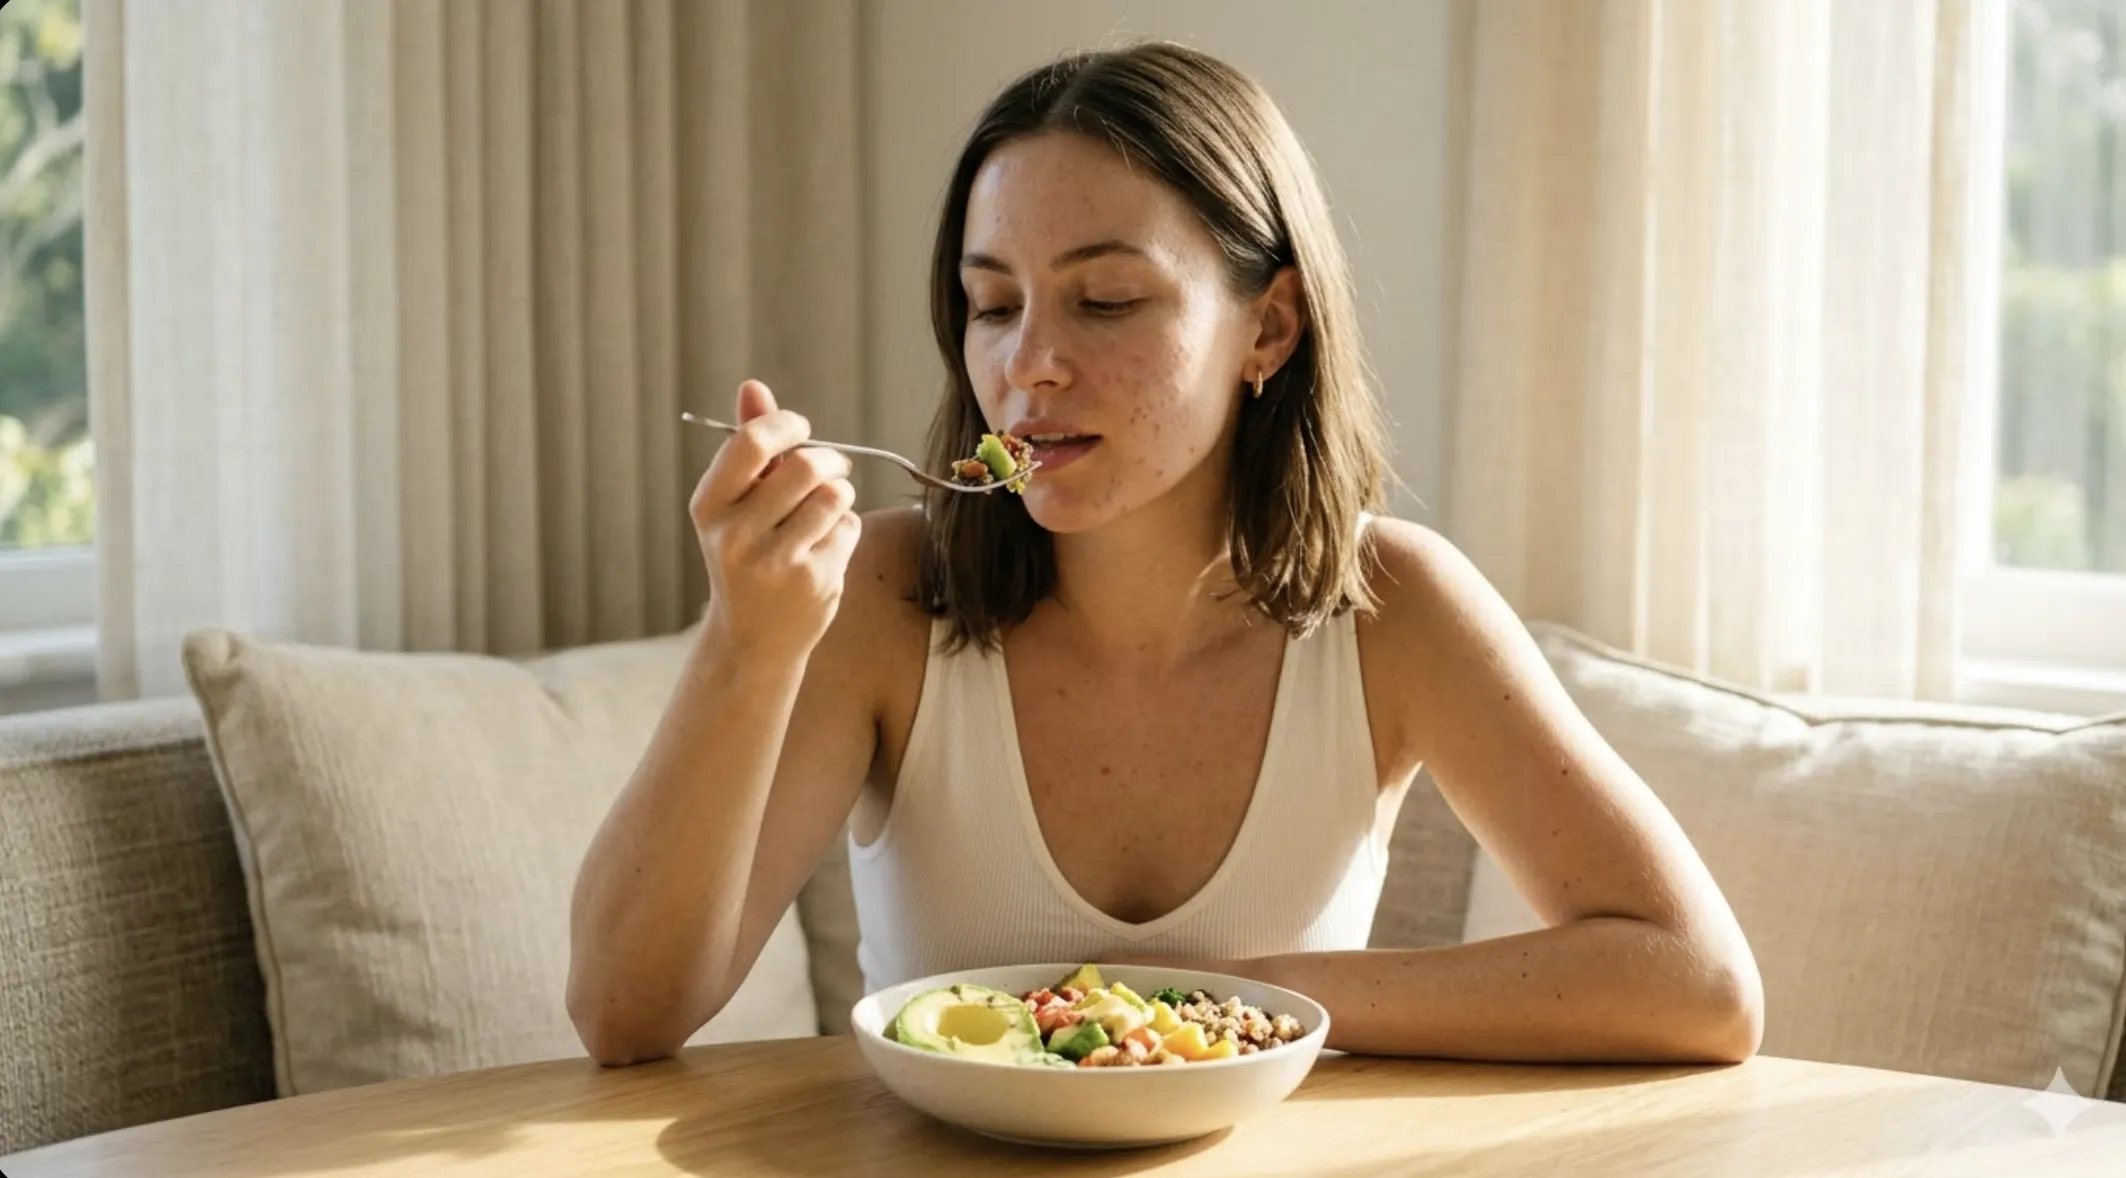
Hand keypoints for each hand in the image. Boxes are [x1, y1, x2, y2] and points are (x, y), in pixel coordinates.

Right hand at [689, 380, 861, 663]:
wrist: (753, 639)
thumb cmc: (747, 555)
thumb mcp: (735, 504)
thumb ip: (749, 447)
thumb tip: (754, 386)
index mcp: (708, 506)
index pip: (751, 442)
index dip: (787, 425)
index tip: (801, 429)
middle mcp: (735, 535)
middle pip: (805, 466)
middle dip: (829, 459)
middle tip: (833, 468)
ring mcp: (775, 563)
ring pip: (834, 496)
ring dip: (840, 496)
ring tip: (826, 510)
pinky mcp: (814, 582)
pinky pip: (850, 528)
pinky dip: (846, 531)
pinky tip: (826, 549)